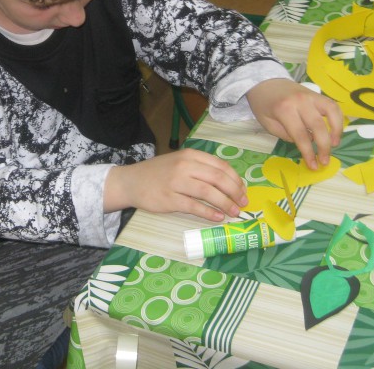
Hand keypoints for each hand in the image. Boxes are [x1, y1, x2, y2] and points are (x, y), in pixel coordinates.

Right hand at [104, 149, 246, 221]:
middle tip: (242, 203)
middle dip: (234, 192)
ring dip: (225, 203)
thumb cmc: (159, 173)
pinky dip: (208, 212)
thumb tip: (228, 182)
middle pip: (217, 178)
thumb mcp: (180, 161)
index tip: (243, 191)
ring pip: (208, 192)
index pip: (220, 165)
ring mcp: (176, 182)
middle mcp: (184, 166)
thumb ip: (200, 168)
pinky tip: (217, 217)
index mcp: (190, 155)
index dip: (235, 179)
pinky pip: (194, 206)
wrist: (131, 181)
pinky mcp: (169, 199)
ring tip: (234, 212)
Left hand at [246, 78, 342, 168]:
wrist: (264, 81)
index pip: (301, 135)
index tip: (313, 166)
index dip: (308, 152)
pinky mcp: (317, 94)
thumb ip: (285, 134)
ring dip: (336, 130)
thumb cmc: (263, 104)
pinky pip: (333, 105)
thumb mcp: (267, 123)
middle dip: (324, 147)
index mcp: (284, 110)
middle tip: (325, 161)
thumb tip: (307, 141)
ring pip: (331, 112)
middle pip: (318, 126)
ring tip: (334, 145)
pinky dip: (338, 119)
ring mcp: (311, 95)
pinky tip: (335, 131)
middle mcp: (300, 101)